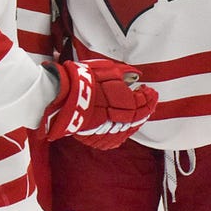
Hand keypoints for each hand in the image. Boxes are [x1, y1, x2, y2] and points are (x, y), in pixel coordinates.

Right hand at [43, 59, 157, 149]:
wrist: (62, 97)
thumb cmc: (83, 81)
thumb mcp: (108, 70)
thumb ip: (125, 73)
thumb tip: (135, 75)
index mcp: (126, 104)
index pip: (144, 103)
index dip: (149, 96)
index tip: (149, 90)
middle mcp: (120, 122)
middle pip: (138, 117)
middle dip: (144, 107)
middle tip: (146, 99)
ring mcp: (109, 133)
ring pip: (129, 130)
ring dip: (134, 120)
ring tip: (134, 110)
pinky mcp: (98, 140)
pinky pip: (116, 139)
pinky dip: (122, 131)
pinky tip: (122, 124)